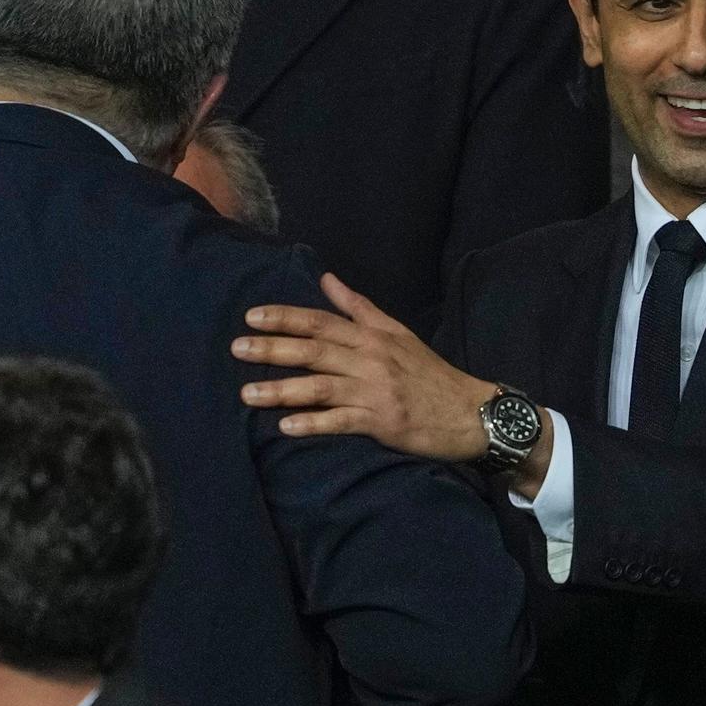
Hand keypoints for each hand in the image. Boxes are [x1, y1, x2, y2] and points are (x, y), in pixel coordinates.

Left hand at [234, 273, 497, 460]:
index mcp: (372, 336)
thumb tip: (326, 279)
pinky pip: (342, 421)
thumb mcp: (397, 332)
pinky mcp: (382, 421)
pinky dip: (314, 423)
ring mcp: (375, 390)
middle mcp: (370, 359)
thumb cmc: (429, 373)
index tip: (252, 316)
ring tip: (248, 393)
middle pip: (314, 350)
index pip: (321, 320)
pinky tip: (287, 426)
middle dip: (273, 348)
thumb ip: (359, 308)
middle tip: (237, 348)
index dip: (285, 317)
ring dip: (282, 389)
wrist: (469, 410)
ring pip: (321, 386)